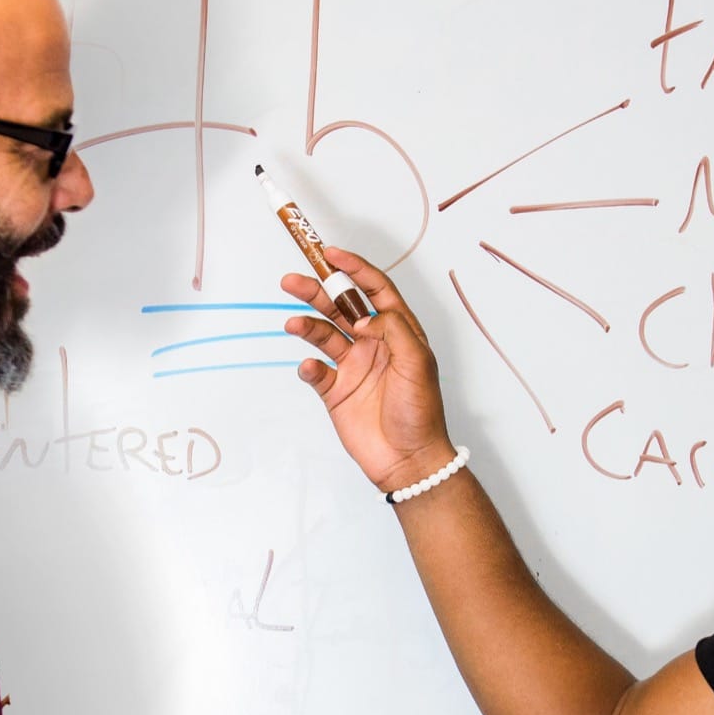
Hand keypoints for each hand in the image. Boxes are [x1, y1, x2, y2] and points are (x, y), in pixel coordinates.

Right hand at [282, 247, 459, 495]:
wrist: (408, 460)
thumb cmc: (421, 412)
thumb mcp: (418, 362)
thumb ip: (394, 329)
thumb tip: (366, 316)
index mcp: (397, 331)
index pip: (374, 290)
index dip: (354, 269)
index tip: (330, 254)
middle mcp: (373, 344)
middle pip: (341, 307)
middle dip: (317, 291)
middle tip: (292, 280)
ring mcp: (353, 367)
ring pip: (324, 334)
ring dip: (308, 324)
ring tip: (293, 323)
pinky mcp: (336, 391)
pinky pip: (316, 371)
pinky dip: (308, 366)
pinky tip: (310, 368)